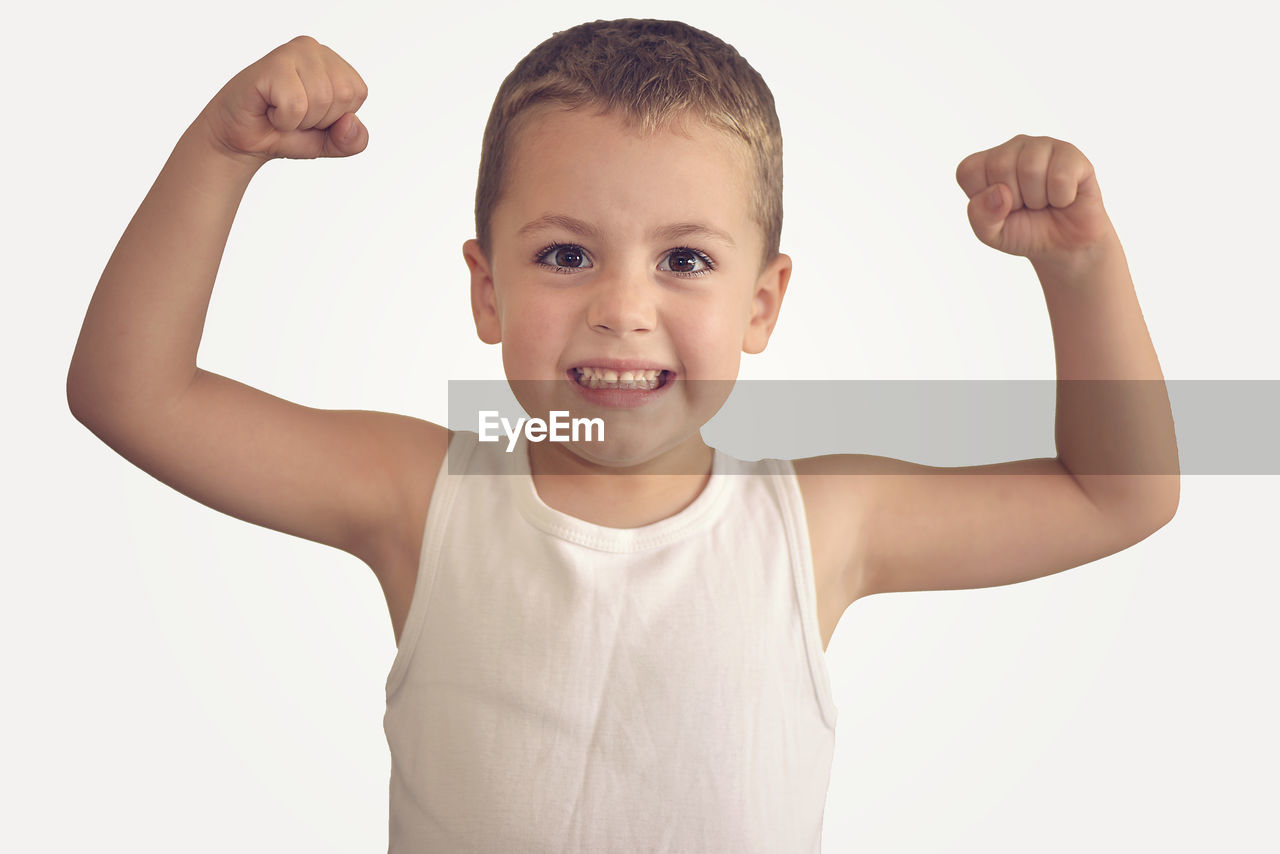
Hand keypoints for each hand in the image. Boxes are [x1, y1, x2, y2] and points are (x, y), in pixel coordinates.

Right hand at [196, 35, 368, 164]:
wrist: (243, 140)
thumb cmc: (285, 133)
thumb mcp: (329, 143)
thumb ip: (353, 141)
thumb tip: (351, 122)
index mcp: (333, 62)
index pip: (357, 93)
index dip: (335, 116)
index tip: (310, 114)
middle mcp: (314, 49)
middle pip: (343, 95)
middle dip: (319, 119)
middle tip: (293, 113)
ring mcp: (293, 52)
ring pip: (321, 99)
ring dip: (300, 120)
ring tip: (281, 111)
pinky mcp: (273, 63)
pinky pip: (296, 104)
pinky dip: (284, 119)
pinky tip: (269, 108)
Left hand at [956, 135, 1113, 265]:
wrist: (1065, 245)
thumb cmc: (1025, 232)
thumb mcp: (992, 233)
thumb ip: (981, 216)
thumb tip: (999, 192)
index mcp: (985, 163)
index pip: (968, 171)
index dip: (984, 201)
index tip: (1000, 209)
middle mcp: (1012, 148)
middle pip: (1000, 165)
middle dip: (1014, 200)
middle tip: (1026, 206)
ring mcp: (1042, 147)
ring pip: (1030, 168)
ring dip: (1038, 199)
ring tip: (1044, 201)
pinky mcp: (1071, 154)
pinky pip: (1060, 176)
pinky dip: (1062, 198)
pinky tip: (1064, 197)